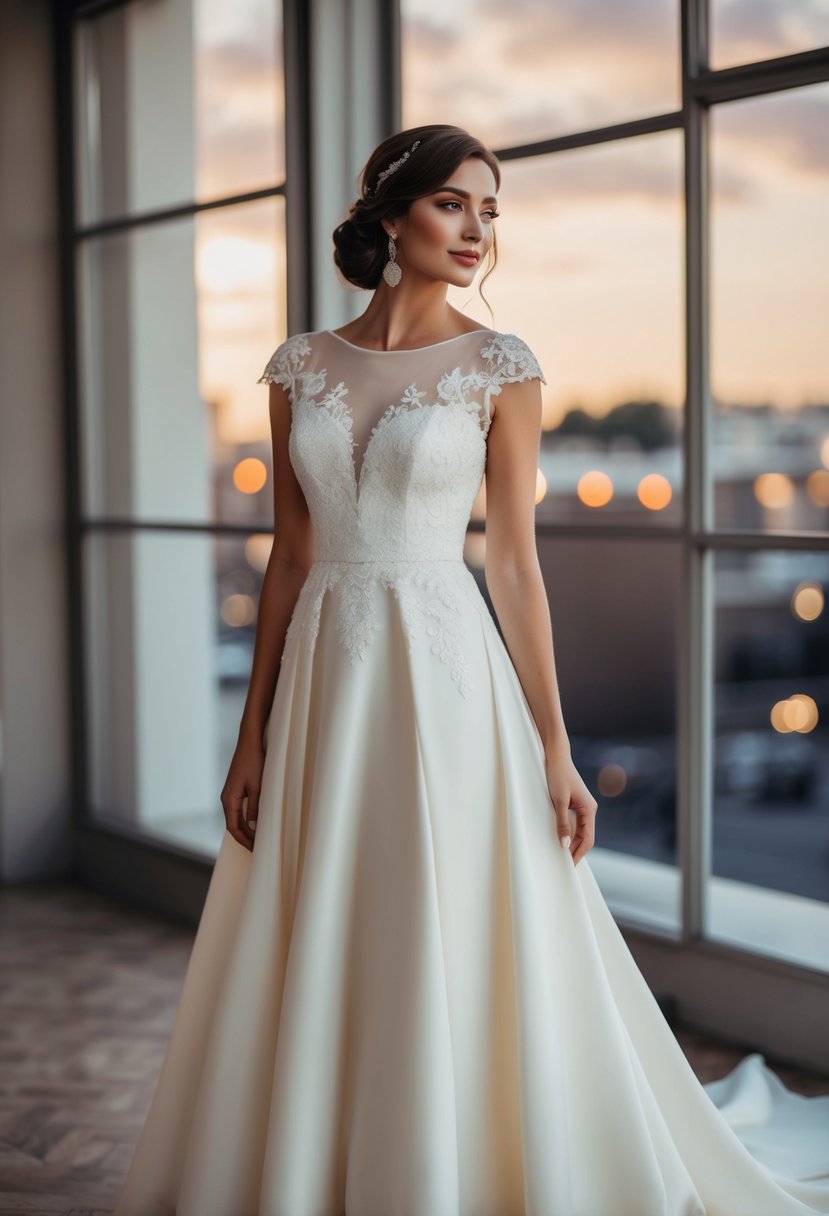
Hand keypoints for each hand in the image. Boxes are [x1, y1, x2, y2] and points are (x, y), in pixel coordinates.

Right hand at [220, 733, 265, 852]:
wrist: (249, 742)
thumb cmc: (254, 762)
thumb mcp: (257, 787)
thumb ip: (254, 808)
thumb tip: (251, 827)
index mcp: (229, 800)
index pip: (233, 828)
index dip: (244, 840)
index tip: (255, 850)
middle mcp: (226, 799)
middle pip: (233, 825)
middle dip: (245, 838)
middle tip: (258, 849)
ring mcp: (230, 794)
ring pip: (235, 818)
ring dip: (245, 829)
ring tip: (258, 839)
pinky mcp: (236, 789)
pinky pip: (238, 810)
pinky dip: (245, 820)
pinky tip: (255, 823)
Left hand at [544, 738, 597, 865]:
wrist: (556, 756)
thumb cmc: (558, 775)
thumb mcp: (558, 801)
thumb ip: (562, 823)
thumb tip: (566, 845)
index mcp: (590, 809)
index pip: (588, 839)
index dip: (579, 854)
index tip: (569, 866)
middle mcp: (589, 809)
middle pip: (585, 837)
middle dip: (576, 851)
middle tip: (563, 866)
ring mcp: (583, 807)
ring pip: (580, 831)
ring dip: (572, 843)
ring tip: (561, 856)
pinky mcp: (575, 803)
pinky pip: (575, 823)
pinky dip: (569, 833)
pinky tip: (560, 840)